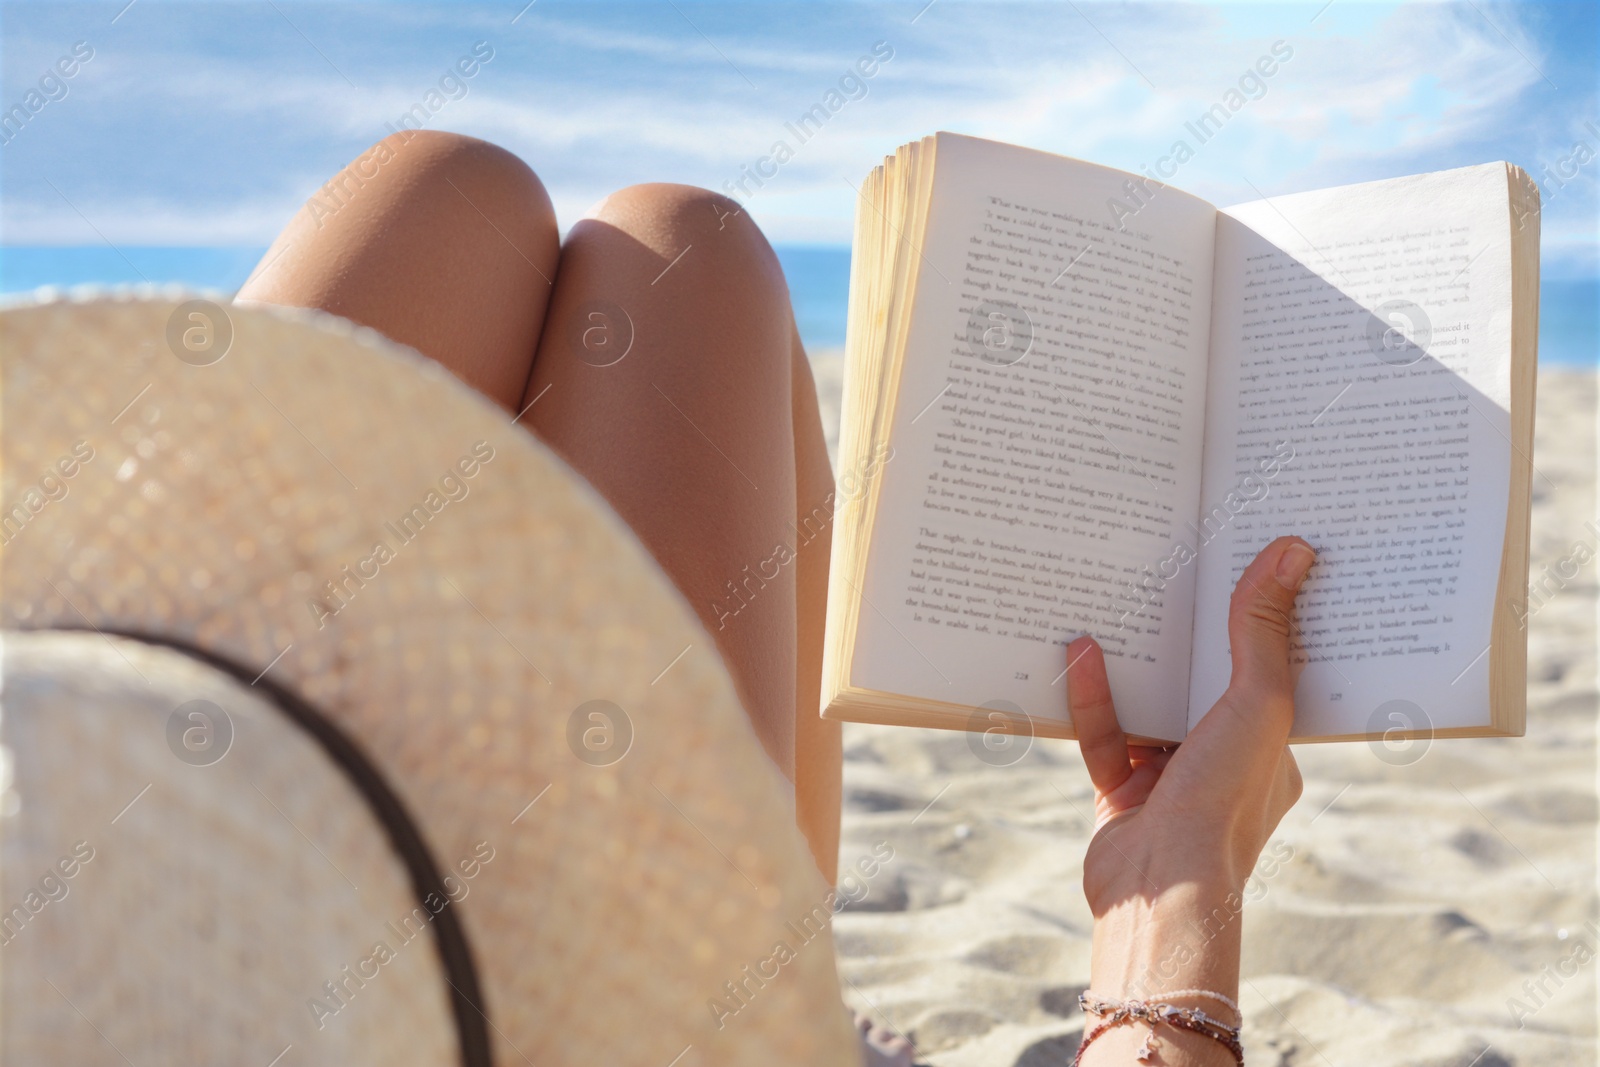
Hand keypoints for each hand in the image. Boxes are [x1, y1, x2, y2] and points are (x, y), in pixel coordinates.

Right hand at [1066, 535, 1313, 915]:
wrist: (1160, 886)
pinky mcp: (1120, 793)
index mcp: (1272, 752)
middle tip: (1177, 572)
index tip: (1247, 571)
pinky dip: (1093, 696)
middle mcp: (1225, 766)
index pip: (1269, 675)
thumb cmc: (1224, 802)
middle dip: (1188, 638)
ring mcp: (1170, 781)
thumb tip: (1293, 550)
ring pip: (1149, 707)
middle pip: (1204, 687)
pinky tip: (1080, 652)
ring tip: (1120, 602)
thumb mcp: (1256, 702)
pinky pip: (1105, 734)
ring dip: (1135, 662)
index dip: (1260, 624)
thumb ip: (1262, 629)